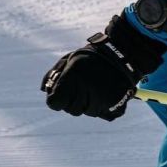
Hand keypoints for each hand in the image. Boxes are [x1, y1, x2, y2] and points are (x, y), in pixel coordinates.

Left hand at [41, 13, 166, 120]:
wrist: (122, 53)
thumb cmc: (90, 57)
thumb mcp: (69, 59)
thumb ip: (54, 74)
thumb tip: (44, 90)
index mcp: (73, 76)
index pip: (55, 103)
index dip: (57, 99)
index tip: (62, 93)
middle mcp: (87, 89)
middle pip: (72, 110)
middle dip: (74, 100)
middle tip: (82, 86)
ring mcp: (102, 98)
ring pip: (88, 113)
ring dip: (89, 103)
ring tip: (95, 87)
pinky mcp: (116, 104)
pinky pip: (103, 113)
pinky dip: (103, 106)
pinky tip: (105, 92)